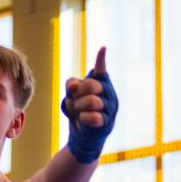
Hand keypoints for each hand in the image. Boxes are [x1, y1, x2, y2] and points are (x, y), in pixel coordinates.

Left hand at [62, 47, 117, 162]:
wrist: (81, 133)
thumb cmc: (78, 109)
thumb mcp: (72, 94)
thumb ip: (72, 85)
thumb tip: (74, 85)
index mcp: (101, 83)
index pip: (100, 70)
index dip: (101, 59)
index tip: (102, 48)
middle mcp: (108, 93)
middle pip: (90, 84)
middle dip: (78, 93)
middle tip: (75, 100)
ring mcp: (109, 108)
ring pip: (91, 101)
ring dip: (78, 107)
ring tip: (78, 111)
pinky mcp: (106, 122)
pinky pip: (93, 117)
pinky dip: (83, 118)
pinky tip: (83, 119)